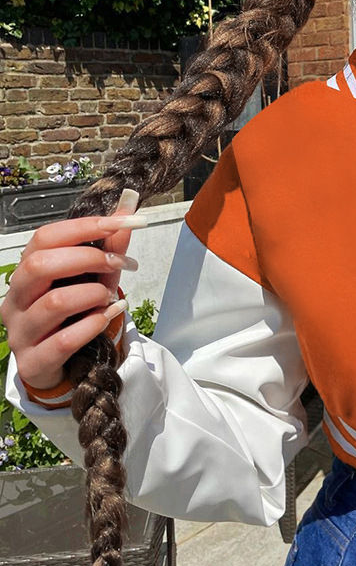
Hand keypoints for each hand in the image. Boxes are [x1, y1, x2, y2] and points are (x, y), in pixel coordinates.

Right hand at [0, 189, 146, 390]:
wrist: (64, 362)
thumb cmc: (76, 311)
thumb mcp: (97, 274)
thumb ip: (111, 243)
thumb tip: (129, 203)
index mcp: (27, 271)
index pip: (46, 237)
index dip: (86, 226)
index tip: (126, 222)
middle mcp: (16, 298)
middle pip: (41, 265)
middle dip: (89, 258)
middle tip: (123, 263)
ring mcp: (20, 331)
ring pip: (54, 303)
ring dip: (94, 294)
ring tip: (112, 295)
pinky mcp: (33, 361)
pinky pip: (63, 340)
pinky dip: (94, 325)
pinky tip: (109, 315)